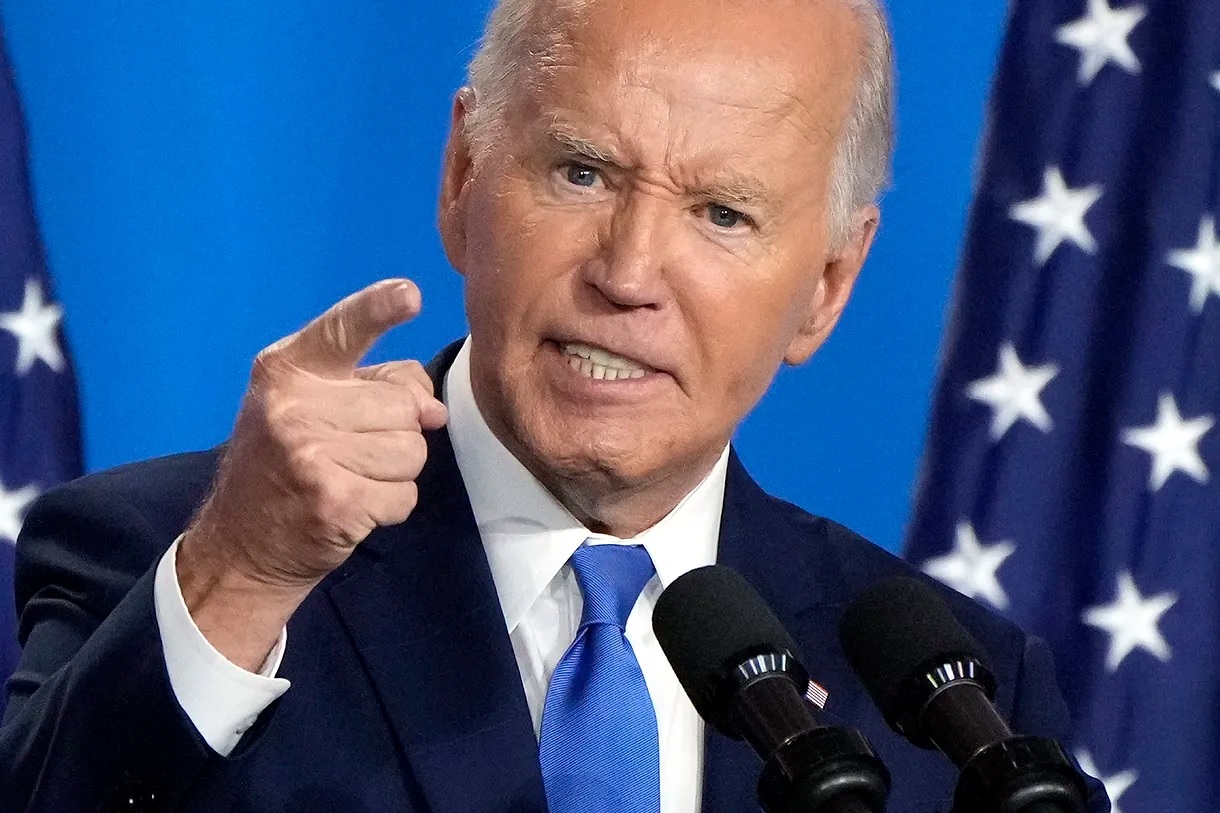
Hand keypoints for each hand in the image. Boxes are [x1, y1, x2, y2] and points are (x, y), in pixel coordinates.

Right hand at [177, 279, 446, 667]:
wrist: (239, 547)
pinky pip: (405, 494)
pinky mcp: (334, 501)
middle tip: (354, 453)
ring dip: (396, 472)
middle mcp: (293, 406)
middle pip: (403, 404)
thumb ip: (371, 388)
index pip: (342, 329)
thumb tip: (432, 408)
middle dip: (398, 431)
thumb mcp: (307, 409)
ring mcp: (311, 455)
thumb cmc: (282, 467)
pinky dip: (391, 506)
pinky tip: (355, 507)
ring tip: (352, 479)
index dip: (380, 309)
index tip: (411, 295)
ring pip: (412, 450)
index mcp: (285, 370)